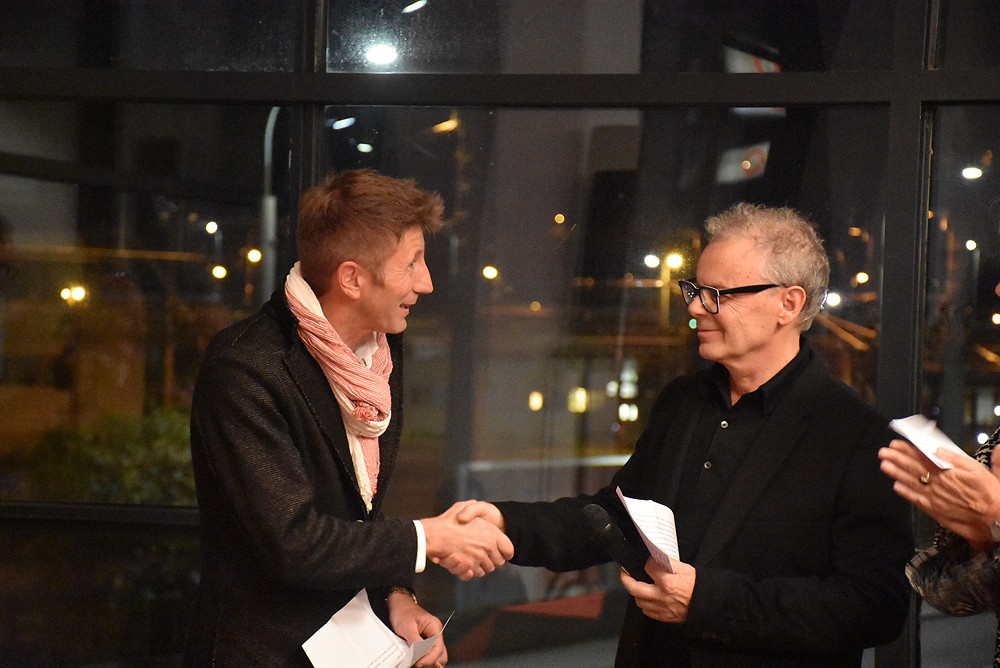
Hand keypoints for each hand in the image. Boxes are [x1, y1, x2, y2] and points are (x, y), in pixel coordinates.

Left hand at [387, 591, 446, 667]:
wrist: (398, 605)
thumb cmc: (403, 611)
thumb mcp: (407, 627)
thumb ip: (415, 642)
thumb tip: (419, 656)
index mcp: (435, 627)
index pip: (438, 648)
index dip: (429, 658)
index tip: (418, 663)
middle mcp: (435, 634)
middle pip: (440, 655)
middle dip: (430, 662)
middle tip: (417, 664)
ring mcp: (430, 639)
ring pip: (435, 656)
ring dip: (426, 661)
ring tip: (415, 662)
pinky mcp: (424, 643)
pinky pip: (427, 655)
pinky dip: (422, 659)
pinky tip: (414, 659)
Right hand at [421, 501, 513, 580]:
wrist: (433, 535)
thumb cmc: (448, 521)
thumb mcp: (463, 507)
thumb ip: (474, 508)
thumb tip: (478, 511)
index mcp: (491, 534)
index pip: (508, 549)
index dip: (506, 552)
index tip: (503, 553)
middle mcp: (487, 548)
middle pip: (499, 562)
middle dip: (494, 560)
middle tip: (487, 555)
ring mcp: (478, 559)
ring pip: (488, 569)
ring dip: (483, 566)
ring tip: (475, 558)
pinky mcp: (468, 568)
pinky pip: (476, 573)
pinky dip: (473, 571)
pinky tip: (468, 565)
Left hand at [619, 557, 695, 623]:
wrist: (708, 604)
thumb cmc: (698, 586)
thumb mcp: (685, 568)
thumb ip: (668, 562)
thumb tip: (656, 557)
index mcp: (667, 582)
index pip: (648, 568)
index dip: (647, 562)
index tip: (647, 561)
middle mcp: (660, 596)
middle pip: (634, 587)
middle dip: (626, 578)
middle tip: (625, 572)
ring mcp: (661, 608)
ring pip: (638, 601)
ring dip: (636, 592)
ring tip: (638, 585)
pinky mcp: (664, 617)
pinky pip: (647, 611)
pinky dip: (645, 604)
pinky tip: (648, 598)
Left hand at [879, 438, 999, 550]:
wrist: (995, 518)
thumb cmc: (990, 492)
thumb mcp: (977, 469)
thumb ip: (956, 457)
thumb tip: (938, 448)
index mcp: (947, 471)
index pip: (922, 457)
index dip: (907, 450)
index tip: (895, 444)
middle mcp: (937, 483)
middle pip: (913, 468)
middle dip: (896, 458)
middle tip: (882, 451)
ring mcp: (934, 497)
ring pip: (911, 482)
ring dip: (896, 473)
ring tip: (884, 464)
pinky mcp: (935, 510)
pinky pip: (916, 500)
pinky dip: (905, 493)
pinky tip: (896, 486)